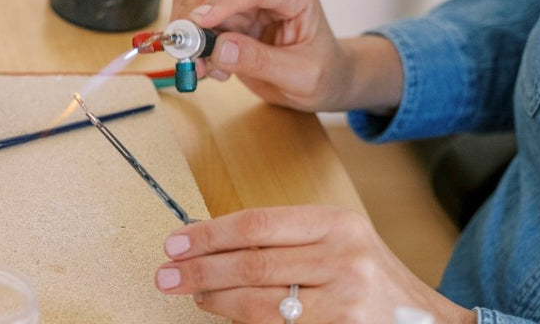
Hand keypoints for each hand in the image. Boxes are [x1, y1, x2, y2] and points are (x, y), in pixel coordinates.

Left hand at [155, 206, 477, 323]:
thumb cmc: (374, 281)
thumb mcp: (340, 242)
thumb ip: (287, 240)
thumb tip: (214, 242)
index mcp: (337, 224)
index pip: (258, 224)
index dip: (210, 234)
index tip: (176, 241)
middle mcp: (343, 259)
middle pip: (252, 263)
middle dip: (200, 270)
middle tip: (165, 274)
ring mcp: (343, 304)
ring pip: (259, 305)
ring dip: (216, 301)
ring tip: (191, 296)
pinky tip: (226, 316)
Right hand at [171, 0, 392, 111]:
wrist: (324, 78)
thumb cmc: (323, 71)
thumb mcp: (301, 75)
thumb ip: (261, 61)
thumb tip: (220, 49)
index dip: (222, 1)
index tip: (198, 22)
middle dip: (193, 1)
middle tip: (187, 40)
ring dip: (189, 26)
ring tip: (204, 65)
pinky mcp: (227, 11)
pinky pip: (195, 15)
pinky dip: (192, 40)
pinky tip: (211, 66)